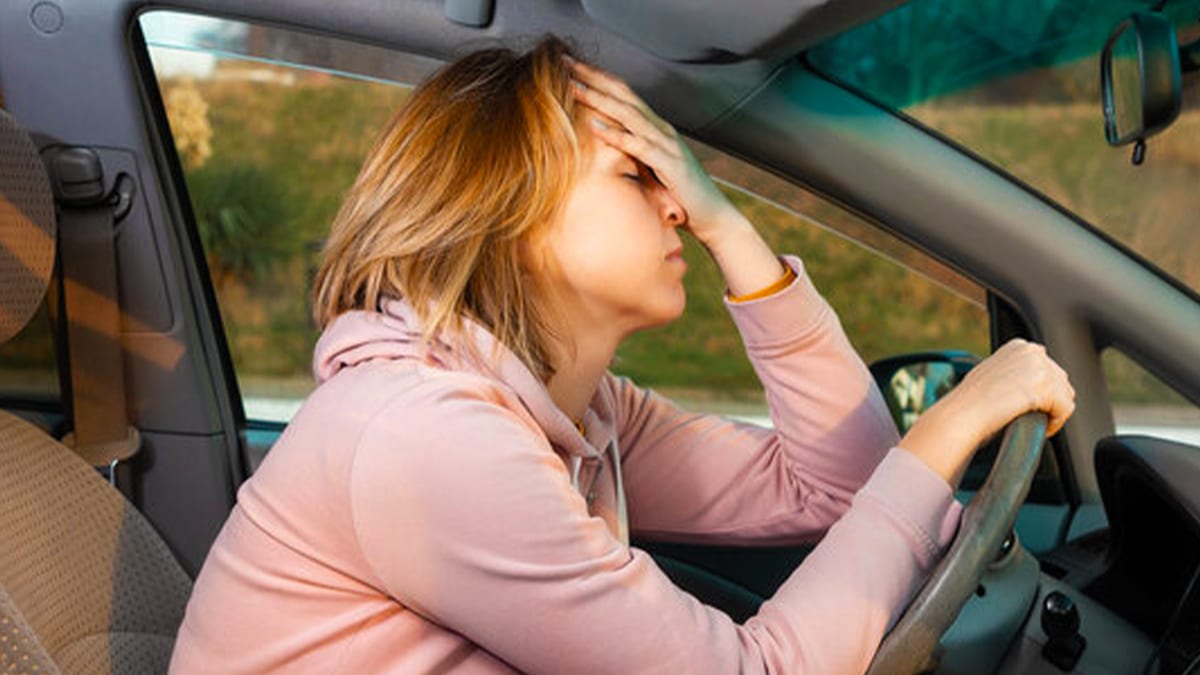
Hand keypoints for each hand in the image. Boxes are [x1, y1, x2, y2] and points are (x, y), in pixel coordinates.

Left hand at [568, 59, 738, 246]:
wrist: (713, 214)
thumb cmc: (680, 195)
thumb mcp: (652, 168)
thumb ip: (633, 153)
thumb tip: (606, 146)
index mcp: (657, 128)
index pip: (625, 95)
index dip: (599, 78)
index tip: (572, 66)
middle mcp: (662, 130)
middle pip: (624, 95)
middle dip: (594, 77)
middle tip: (566, 62)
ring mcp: (667, 145)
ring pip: (629, 115)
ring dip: (599, 99)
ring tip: (574, 88)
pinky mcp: (669, 164)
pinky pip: (639, 146)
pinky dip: (616, 135)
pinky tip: (595, 126)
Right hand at [900, 339, 1075, 484]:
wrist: (964, 413)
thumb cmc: (971, 401)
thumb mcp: (992, 374)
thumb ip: (1014, 372)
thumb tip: (1029, 385)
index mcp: (1020, 346)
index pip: (1048, 369)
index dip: (1042, 391)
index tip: (1029, 405)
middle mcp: (1034, 352)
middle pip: (1061, 381)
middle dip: (1051, 401)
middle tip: (1033, 416)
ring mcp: (1041, 369)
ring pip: (1065, 396)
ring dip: (1053, 412)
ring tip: (1036, 422)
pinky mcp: (1047, 389)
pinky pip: (1065, 410)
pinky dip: (1056, 424)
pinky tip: (1040, 428)